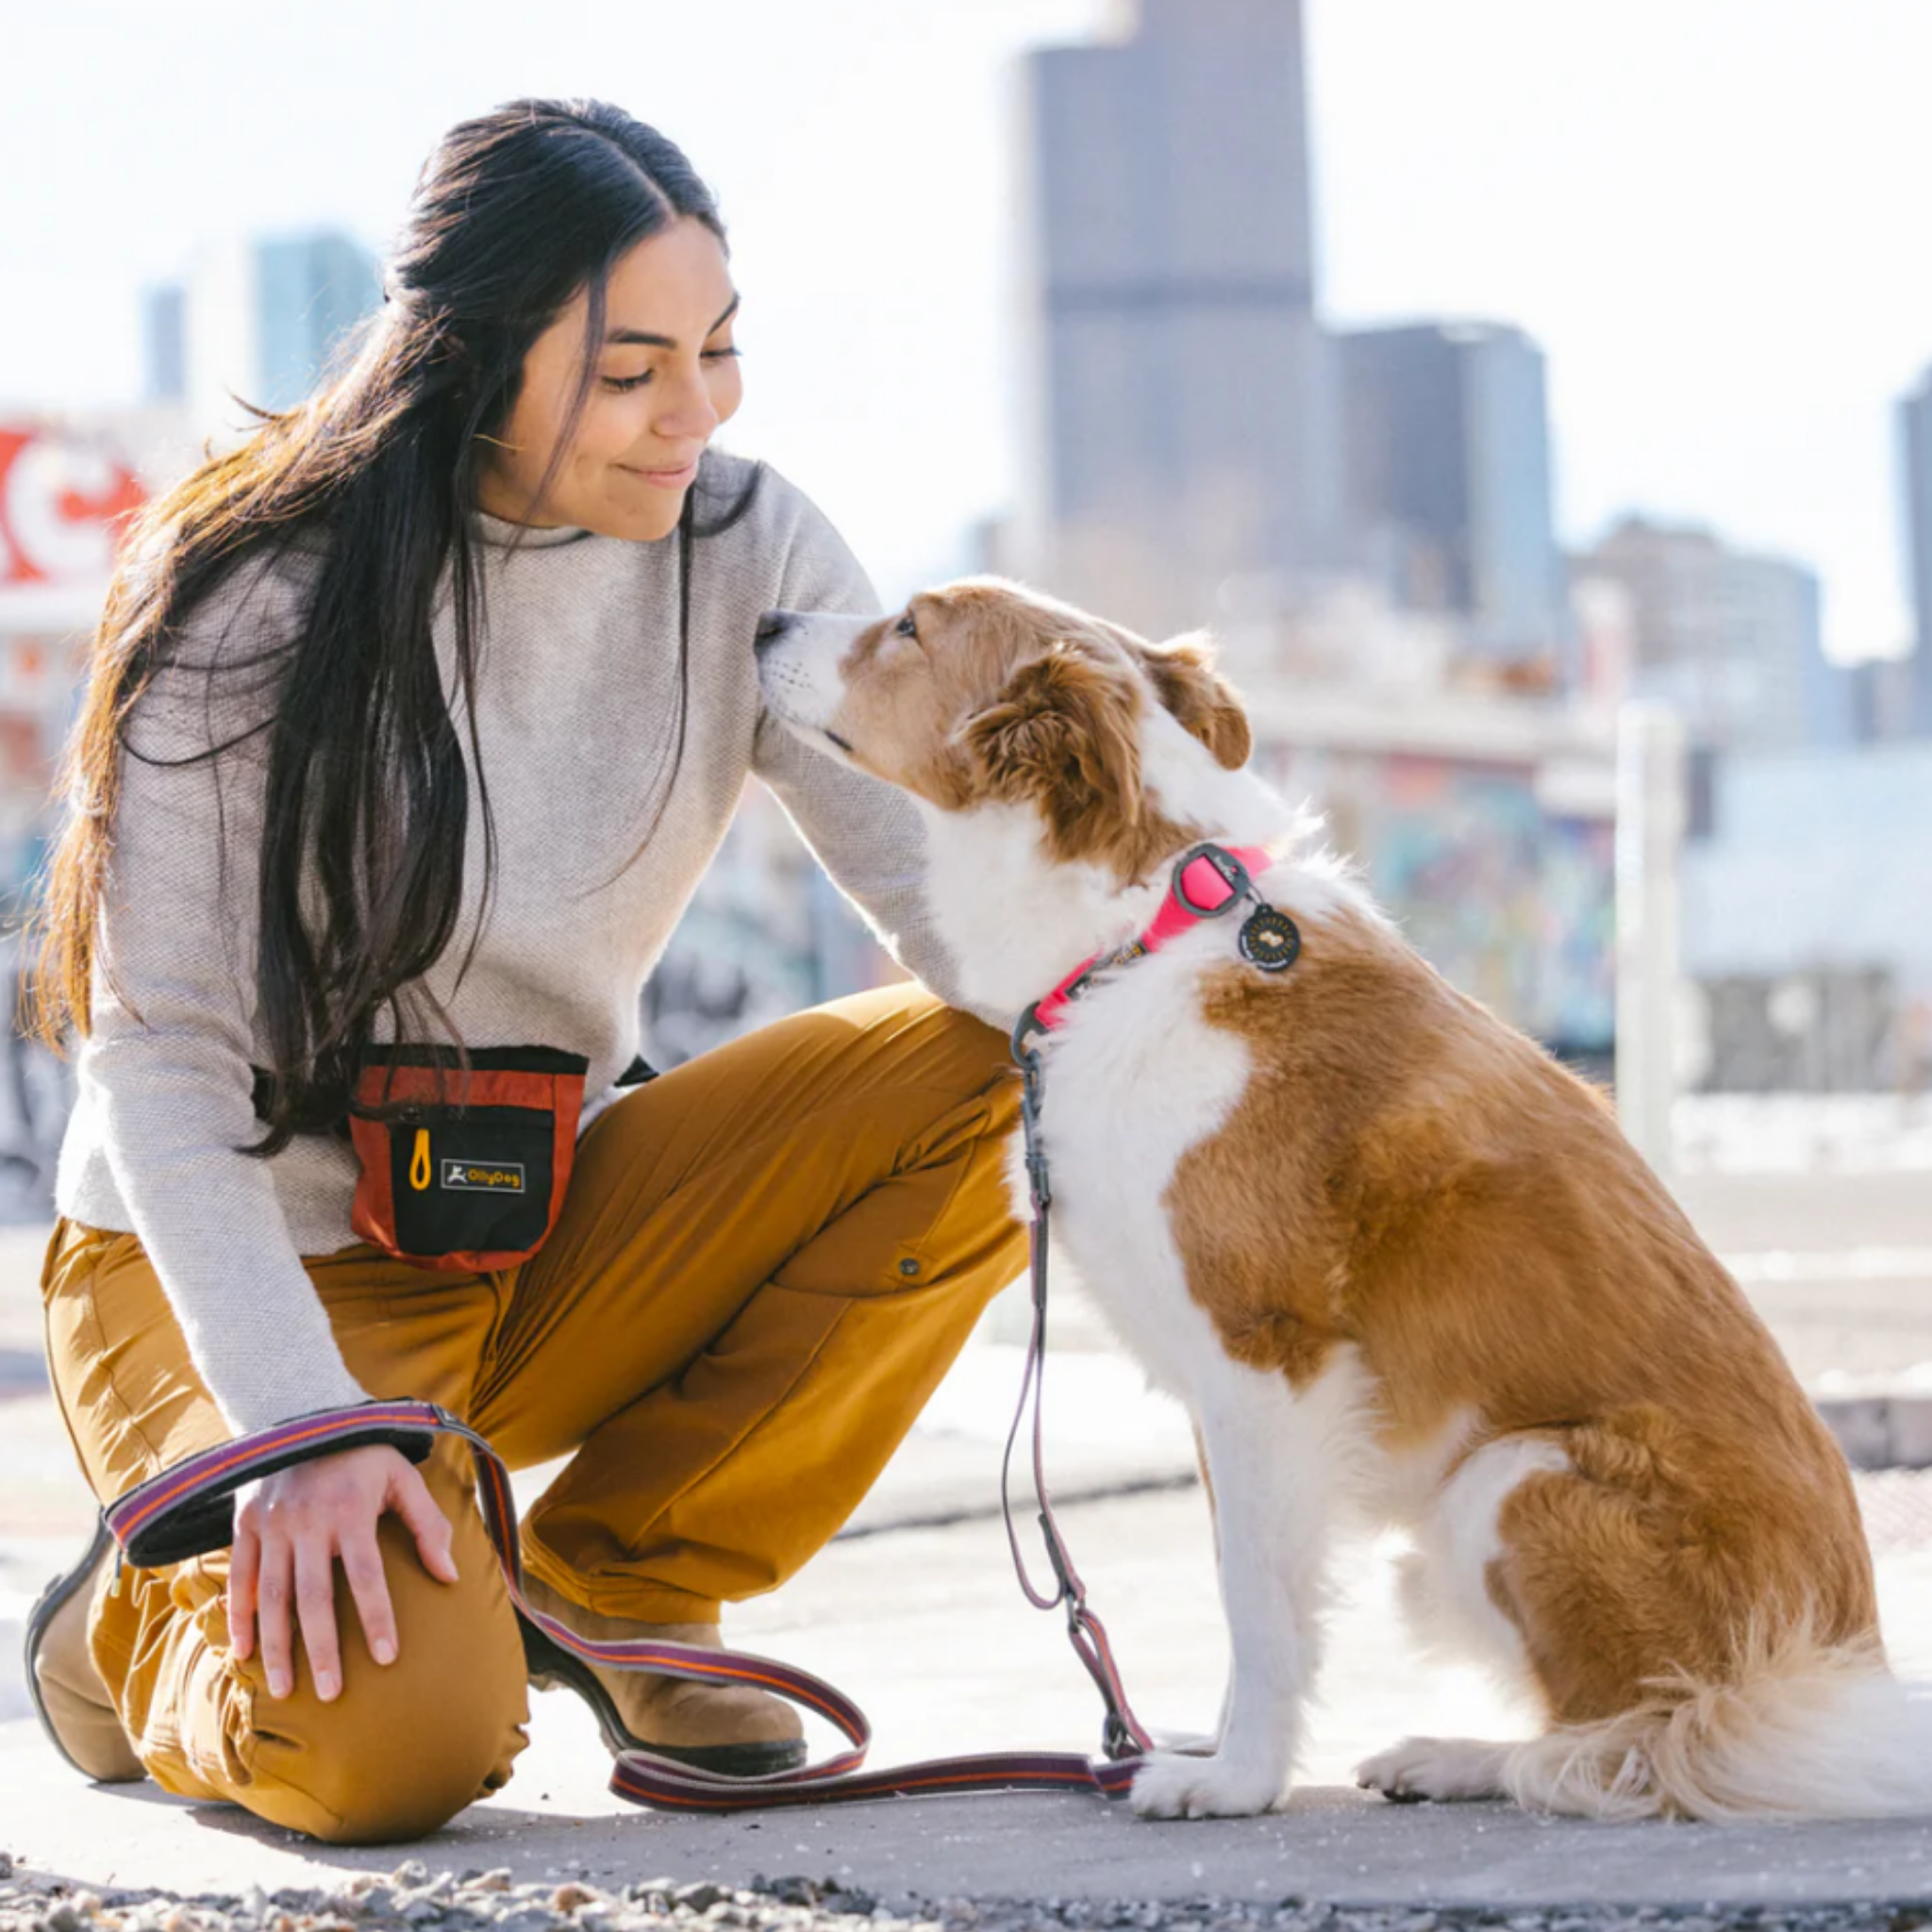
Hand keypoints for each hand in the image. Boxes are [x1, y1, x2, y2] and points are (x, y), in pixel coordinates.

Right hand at [227, 1443, 458, 1701]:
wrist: (303, 1413)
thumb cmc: (363, 1453)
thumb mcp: (402, 1476)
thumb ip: (427, 1524)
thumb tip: (450, 1576)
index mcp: (350, 1510)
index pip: (366, 1575)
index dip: (377, 1618)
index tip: (387, 1658)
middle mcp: (307, 1521)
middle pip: (313, 1597)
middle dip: (322, 1649)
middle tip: (331, 1694)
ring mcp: (272, 1524)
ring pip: (273, 1596)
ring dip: (277, 1646)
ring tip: (285, 1690)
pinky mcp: (245, 1524)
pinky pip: (240, 1578)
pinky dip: (240, 1617)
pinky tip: (244, 1654)